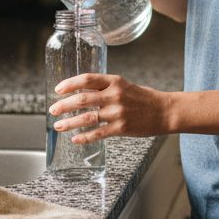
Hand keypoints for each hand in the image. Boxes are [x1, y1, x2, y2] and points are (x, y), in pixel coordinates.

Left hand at [48, 73, 172, 143]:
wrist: (165, 111)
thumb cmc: (144, 98)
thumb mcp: (125, 85)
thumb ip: (105, 88)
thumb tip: (81, 92)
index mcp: (115, 81)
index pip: (87, 79)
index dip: (69, 84)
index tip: (58, 89)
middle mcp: (115, 95)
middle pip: (82, 99)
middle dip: (64, 105)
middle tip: (53, 110)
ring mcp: (117, 112)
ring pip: (87, 118)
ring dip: (69, 122)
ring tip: (58, 126)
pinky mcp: (121, 128)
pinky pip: (98, 133)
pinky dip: (84, 137)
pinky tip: (75, 139)